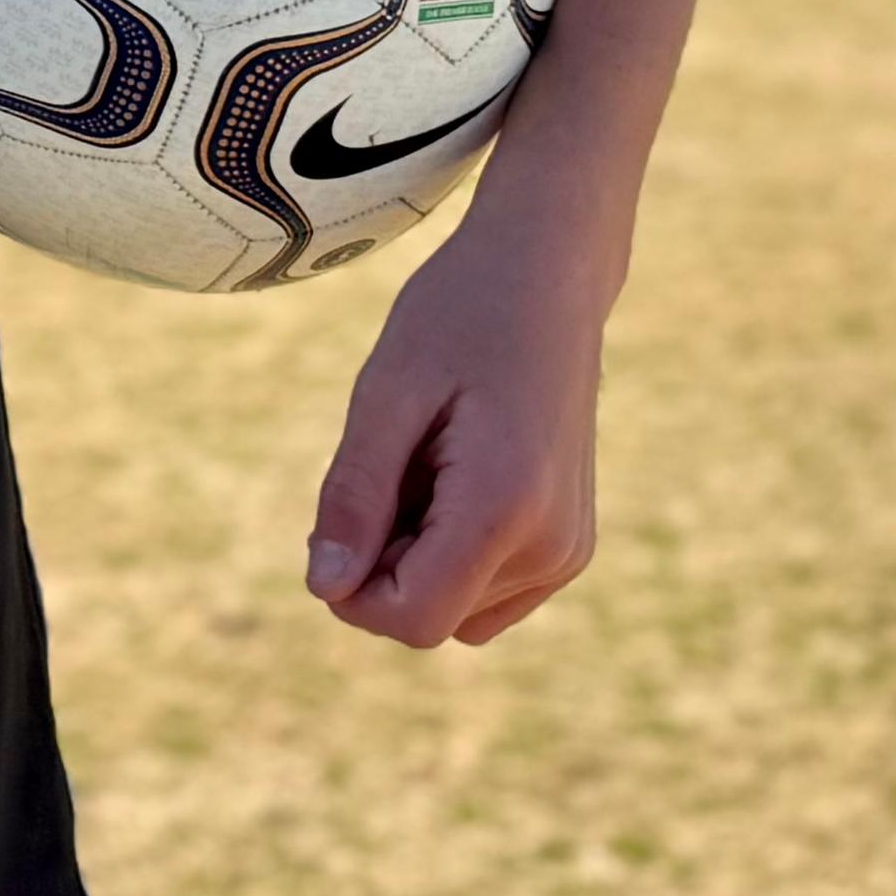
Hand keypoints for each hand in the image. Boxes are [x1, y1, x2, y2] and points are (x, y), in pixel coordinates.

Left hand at [302, 203, 609, 648]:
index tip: (339, 514)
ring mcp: (570, 551)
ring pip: (458, 610)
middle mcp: (553, 547)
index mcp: (507, 507)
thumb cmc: (457, 316)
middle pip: (432, 618)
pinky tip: (457, 475)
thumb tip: (324, 589)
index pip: (413, 619)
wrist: (549, 275)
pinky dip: (454, 553)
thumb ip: (355, 496)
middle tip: (394, 462)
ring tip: (430, 463)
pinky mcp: (572, 545)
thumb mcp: (385, 393)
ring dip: (419, 557)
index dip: (353, 589)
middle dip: (385, 562)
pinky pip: (488, 591)